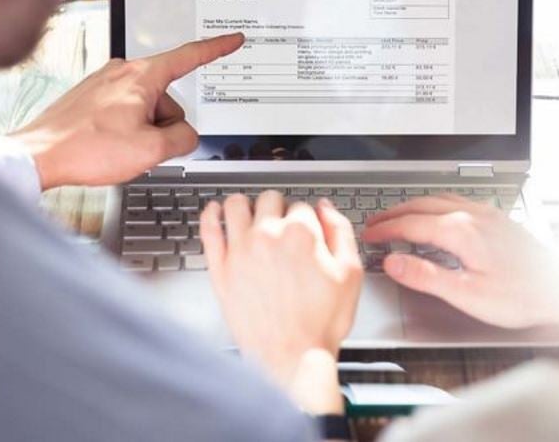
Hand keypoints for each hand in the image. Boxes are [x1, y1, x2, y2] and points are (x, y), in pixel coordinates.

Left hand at [11, 33, 243, 189]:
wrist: (39, 156)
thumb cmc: (86, 148)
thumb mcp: (151, 150)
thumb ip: (183, 139)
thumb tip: (186, 136)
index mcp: (141, 76)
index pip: (190, 56)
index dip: (217, 48)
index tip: (232, 39)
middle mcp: (122, 72)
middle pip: (168, 98)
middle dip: (166, 124)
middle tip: (143, 147)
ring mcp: (104, 83)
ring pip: (146, 108)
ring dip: (144, 130)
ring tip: (119, 149)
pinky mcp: (91, 97)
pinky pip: (124, 112)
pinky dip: (124, 130)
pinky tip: (107, 146)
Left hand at [200, 193, 362, 412]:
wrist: (292, 358)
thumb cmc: (320, 323)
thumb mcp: (350, 274)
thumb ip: (340, 232)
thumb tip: (326, 208)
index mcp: (301, 234)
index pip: (301, 206)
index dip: (306, 218)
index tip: (306, 230)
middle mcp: (268, 236)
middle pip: (269, 199)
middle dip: (278, 208)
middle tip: (282, 225)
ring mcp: (240, 251)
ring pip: (236, 204)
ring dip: (246, 205)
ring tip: (250, 215)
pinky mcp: (220, 269)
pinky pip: (208, 229)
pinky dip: (211, 214)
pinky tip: (215, 212)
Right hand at [363, 195, 558, 327]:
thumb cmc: (522, 295)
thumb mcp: (467, 294)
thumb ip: (426, 276)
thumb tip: (394, 263)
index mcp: (460, 231)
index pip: (410, 224)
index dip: (385, 231)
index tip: (368, 237)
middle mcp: (471, 215)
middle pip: (421, 205)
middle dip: (394, 214)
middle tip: (374, 224)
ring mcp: (486, 213)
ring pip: (439, 199)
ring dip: (413, 206)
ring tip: (398, 217)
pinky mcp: (497, 218)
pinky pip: (455, 202)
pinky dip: (434, 205)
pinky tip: (436, 215)